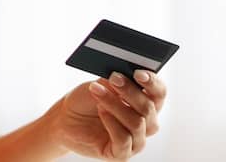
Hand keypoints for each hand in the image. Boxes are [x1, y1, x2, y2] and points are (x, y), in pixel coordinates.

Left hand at [49, 70, 167, 160]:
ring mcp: (135, 140)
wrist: (66, 118)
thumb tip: (128, 72)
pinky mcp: (121, 154)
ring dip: (115, 105)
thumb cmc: (87, 101)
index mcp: (146, 103)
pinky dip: (112, 122)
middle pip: (149, 108)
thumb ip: (119, 80)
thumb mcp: (103, 84)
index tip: (138, 73)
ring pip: (136, 123)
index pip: (159, 93)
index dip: (153, 83)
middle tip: (113, 78)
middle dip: (130, 91)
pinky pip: (124, 139)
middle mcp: (146, 123)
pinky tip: (101, 111)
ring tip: (98, 92)